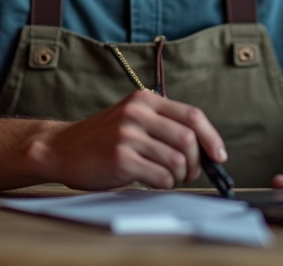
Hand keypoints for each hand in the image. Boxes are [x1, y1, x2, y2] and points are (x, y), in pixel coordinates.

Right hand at [34, 90, 227, 190]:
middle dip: (196, 162)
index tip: (219, 156)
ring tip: (168, 177)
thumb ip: (163, 124)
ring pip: (177, 160)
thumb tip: (204, 148)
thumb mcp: (133, 118)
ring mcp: (128, 134)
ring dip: (179, 176)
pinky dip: (165, 184)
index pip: (192, 115)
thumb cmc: (103, 138)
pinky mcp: (121, 158)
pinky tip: (153, 181)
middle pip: (188, 139)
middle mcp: (138, 112)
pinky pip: (160, 176)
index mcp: (146, 99)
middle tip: (189, 173)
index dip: (212, 137)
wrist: (62, 147)